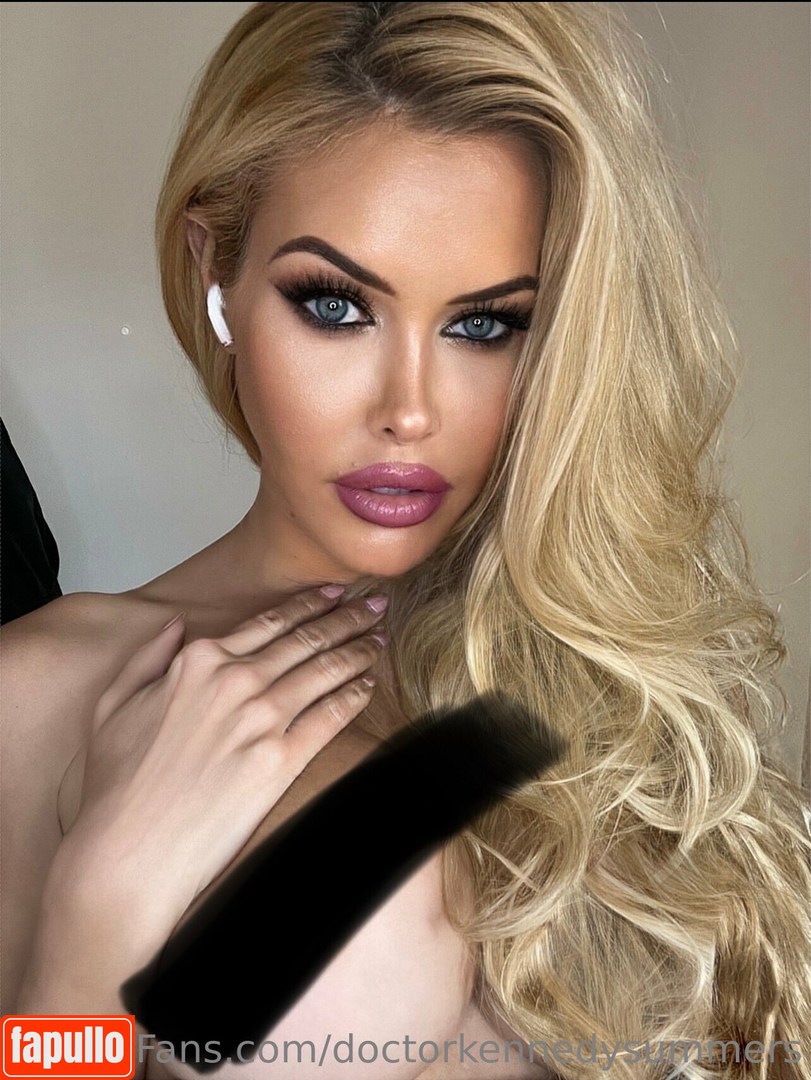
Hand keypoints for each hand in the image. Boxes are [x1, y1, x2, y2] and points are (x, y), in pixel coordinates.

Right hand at [52, 585, 388, 967]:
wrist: (129, 850)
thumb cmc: (116, 785)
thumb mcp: (115, 704)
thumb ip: (148, 657)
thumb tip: (175, 626)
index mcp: (198, 662)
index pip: (269, 622)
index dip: (310, 605)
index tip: (334, 594)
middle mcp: (235, 681)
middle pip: (307, 640)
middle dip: (348, 618)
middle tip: (375, 606)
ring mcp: (262, 719)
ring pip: (326, 670)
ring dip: (359, 650)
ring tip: (379, 640)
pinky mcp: (282, 760)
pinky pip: (331, 716)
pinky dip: (355, 695)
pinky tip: (369, 685)